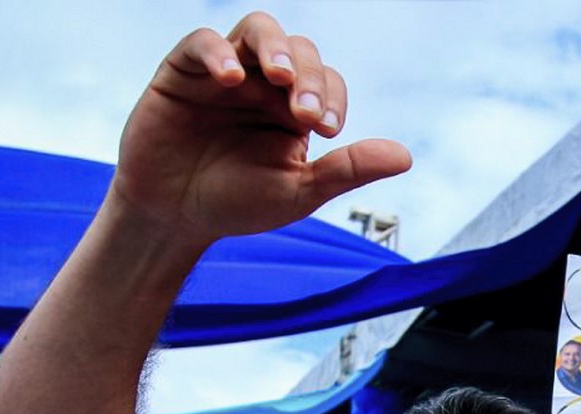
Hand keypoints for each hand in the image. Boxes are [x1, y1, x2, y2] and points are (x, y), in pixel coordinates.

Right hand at [109, 11, 410, 244]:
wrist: (175, 215)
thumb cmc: (238, 203)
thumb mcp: (299, 192)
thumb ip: (347, 170)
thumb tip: (405, 157)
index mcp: (296, 110)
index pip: (328, 82)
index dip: (333, 98)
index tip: (327, 131)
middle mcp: (265, 84)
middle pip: (299, 51)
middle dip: (309, 77)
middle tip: (307, 115)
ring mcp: (226, 73)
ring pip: (259, 30)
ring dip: (276, 47)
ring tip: (280, 77)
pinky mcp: (184, 71)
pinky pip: (203, 42)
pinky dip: (219, 52)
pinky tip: (232, 77)